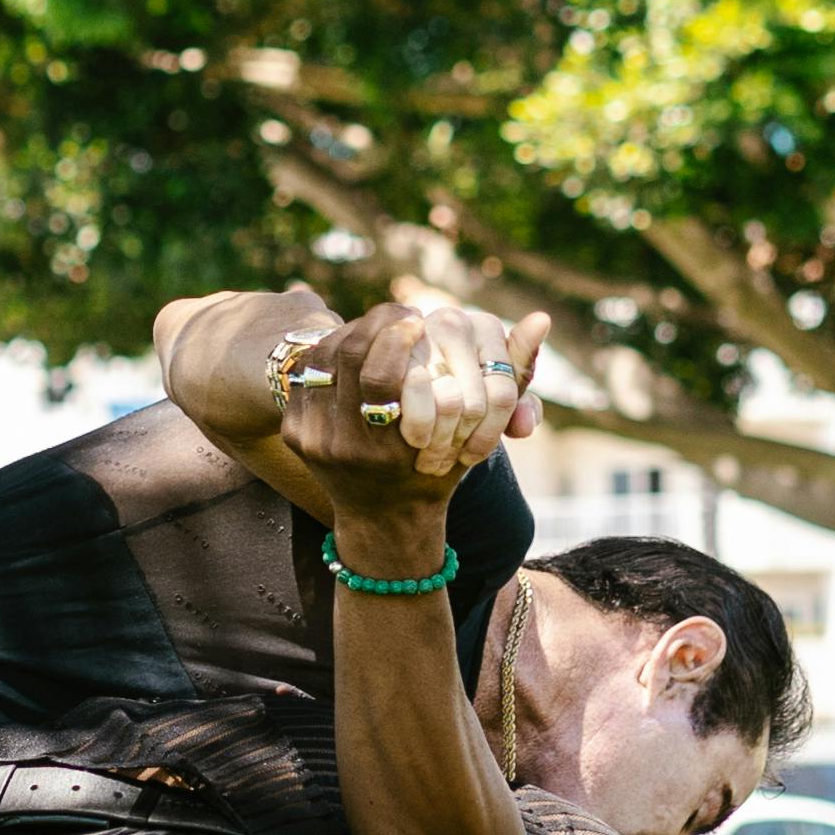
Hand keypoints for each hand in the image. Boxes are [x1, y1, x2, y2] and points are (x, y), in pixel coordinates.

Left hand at [288, 297, 548, 545]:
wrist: (383, 521)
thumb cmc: (440, 474)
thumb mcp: (479, 434)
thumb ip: (511, 375)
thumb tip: (540, 318)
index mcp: (389, 452)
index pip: (381, 374)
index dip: (397, 334)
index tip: (419, 319)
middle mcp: (345, 448)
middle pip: (349, 359)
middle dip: (375, 324)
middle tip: (399, 314)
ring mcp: (314, 441)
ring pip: (324, 360)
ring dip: (352, 331)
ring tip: (378, 323)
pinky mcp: (294, 432)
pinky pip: (306, 375)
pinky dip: (330, 351)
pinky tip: (353, 342)